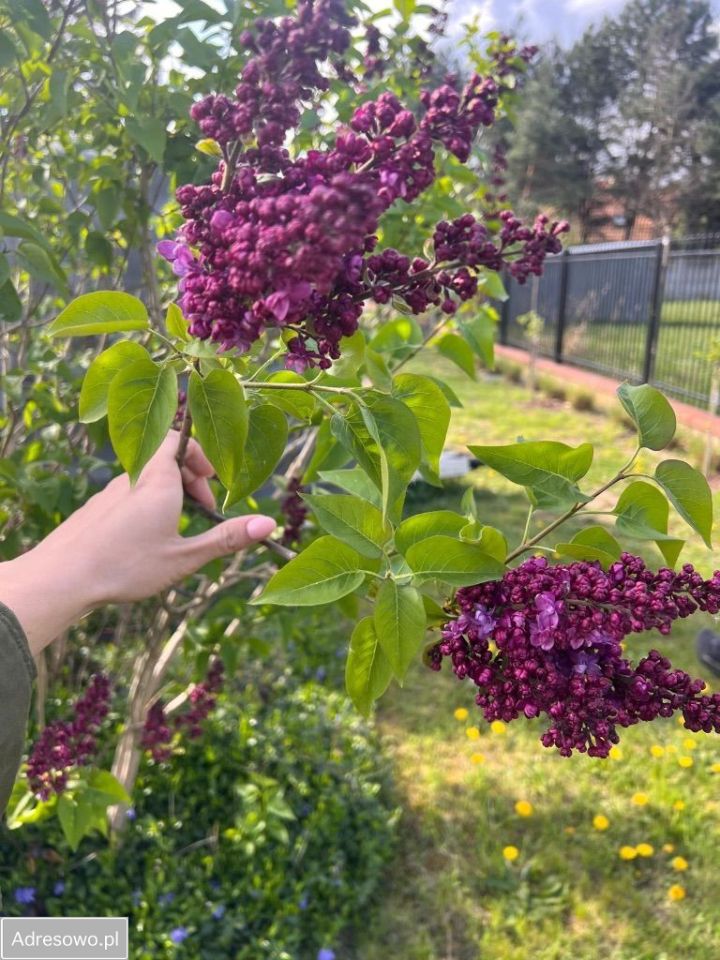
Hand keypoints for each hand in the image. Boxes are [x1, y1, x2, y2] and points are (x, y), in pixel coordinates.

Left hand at [0, 431, 276, 654]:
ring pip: (147, 478)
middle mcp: (132, 478)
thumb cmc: (126, 566)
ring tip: (179, 526)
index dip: (198, 454)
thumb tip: (269, 525)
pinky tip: (147, 538)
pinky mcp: (96, 509)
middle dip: (190, 477)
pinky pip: (129, 493)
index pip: (178, 440)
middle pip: (165, 459)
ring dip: (170, 493)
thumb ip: (227, 539)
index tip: (212, 480)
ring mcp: (110, 493)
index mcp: (158, 480)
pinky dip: (148, 504)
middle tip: (205, 507)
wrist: (61, 578)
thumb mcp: (185, 557)